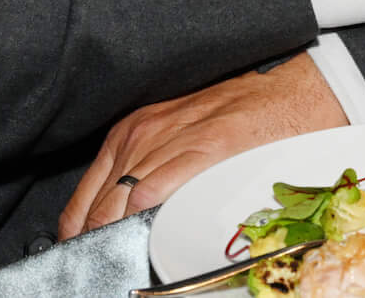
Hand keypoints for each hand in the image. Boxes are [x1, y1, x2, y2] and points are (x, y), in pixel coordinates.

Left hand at [59, 55, 345, 239]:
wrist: (286, 94)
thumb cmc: (237, 118)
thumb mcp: (174, 138)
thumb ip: (145, 173)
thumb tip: (121, 222)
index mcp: (130, 133)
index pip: (82, 202)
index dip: (77, 239)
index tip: (84, 260)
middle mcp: (140, 135)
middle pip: (94, 211)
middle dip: (92, 246)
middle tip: (100, 269)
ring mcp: (168, 140)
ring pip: (116, 208)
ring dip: (114, 242)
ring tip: (120, 265)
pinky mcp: (200, 149)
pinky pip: (151, 194)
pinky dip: (140, 224)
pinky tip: (144, 245)